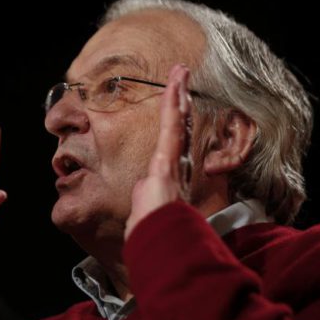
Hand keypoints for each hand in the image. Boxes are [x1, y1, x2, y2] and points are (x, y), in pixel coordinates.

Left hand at [125, 64, 191, 241]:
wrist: (160, 247)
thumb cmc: (154, 238)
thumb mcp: (147, 221)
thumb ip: (145, 209)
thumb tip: (139, 204)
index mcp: (167, 181)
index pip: (171, 146)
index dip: (176, 126)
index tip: (177, 111)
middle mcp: (173, 169)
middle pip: (176, 129)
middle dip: (179, 104)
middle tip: (181, 79)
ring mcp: (171, 163)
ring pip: (175, 123)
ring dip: (177, 96)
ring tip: (179, 72)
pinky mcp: (168, 160)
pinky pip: (171, 126)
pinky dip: (174, 102)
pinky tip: (176, 82)